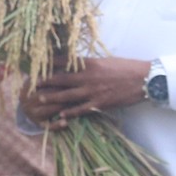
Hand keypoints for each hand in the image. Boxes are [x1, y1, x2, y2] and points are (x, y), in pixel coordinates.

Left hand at [26, 57, 152, 125]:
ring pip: (67, 95)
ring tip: (40, 98)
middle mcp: (88, 77)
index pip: (65, 61)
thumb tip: (76, 63)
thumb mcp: (105, 61)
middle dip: (45, 80)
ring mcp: (92, 91)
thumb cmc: (126, 68)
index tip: (38, 63)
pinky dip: (69, 113)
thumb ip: (90, 64)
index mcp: (89, 63)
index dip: (50, 63)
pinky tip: (60, 115)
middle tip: (31, 82)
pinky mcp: (99, 103)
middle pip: (61, 79)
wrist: (143, 79)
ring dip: (52, 97)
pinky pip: (80, 109)